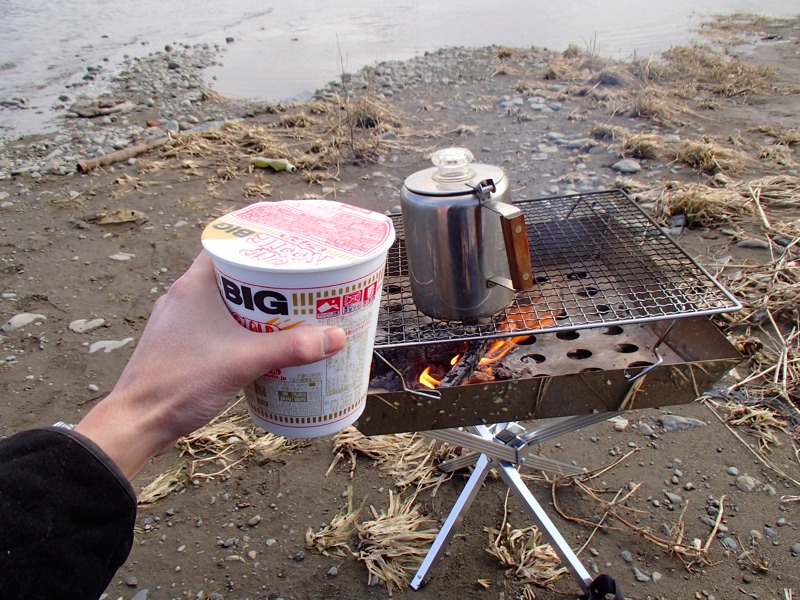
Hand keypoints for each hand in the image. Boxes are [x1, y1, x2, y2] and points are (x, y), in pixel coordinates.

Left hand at [75, 251, 346, 479]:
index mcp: (194, 286)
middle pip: (231, 276)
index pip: (227, 248)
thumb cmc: (178, 384)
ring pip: (222, 302)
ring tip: (285, 316)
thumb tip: (335, 336)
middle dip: (264, 282)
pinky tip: (257, 345)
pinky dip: (237, 329)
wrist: (136, 423)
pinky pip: (214, 325)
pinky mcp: (178, 345)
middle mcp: (183, 298)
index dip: (257, 247)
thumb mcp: (243, 362)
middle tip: (297, 288)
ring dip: (252, 308)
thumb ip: (290, 349)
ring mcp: (178, 322)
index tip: (286, 253)